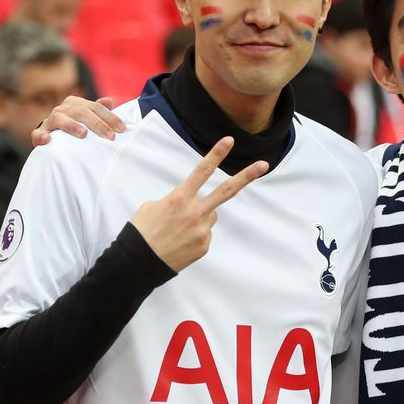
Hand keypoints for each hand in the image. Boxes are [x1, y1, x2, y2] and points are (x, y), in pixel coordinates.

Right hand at [32, 96, 124, 145]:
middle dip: (97, 123)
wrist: (51, 137)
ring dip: (71, 125)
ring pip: (59, 119)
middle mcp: (62, 109)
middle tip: (110, 136)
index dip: (109, 117)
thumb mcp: (87, 118)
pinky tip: (48, 140)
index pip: (95, 107)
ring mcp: (49, 121)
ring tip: (83, 134)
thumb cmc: (75, 127)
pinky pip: (37, 134)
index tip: (122, 129)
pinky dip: (41, 136)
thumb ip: (98, 110)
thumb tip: (111, 101)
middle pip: (81, 112)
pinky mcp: (39, 134)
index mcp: (74, 104)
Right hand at [130, 138, 266, 271]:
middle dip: (246, 176)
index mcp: (179, 198)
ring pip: (210, 215)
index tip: (229, 141)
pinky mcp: (204, 246)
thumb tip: (189, 205)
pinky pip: (204, 234)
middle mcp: (194, 212)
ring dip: (199, 217)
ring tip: (179, 229)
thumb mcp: (152, 206)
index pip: (202, 171)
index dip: (216, 154)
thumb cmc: (142, 231)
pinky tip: (180, 241)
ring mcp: (201, 230)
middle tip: (263, 165)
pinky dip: (194, 235)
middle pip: (226, 191)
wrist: (139, 262)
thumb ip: (176, 200)